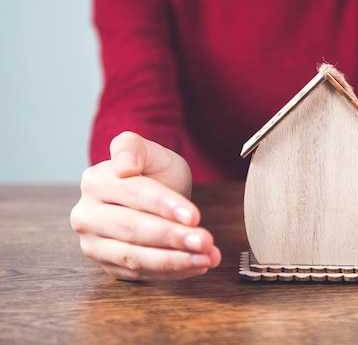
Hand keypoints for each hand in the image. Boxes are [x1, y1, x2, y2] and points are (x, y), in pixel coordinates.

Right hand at [70, 132, 220, 280]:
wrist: (153, 195)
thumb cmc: (152, 172)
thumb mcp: (151, 152)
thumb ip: (133, 147)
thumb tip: (124, 165)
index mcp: (95, 181)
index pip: (133, 194)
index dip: (164, 206)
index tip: (194, 216)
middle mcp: (87, 215)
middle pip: (132, 229)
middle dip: (172, 237)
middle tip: (205, 241)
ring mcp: (93, 244)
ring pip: (134, 257)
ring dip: (174, 261)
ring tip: (206, 258)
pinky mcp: (108, 266)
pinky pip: (140, 274)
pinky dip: (171, 272)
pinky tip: (196, 266)